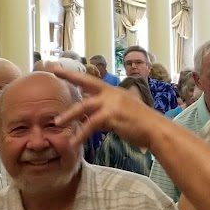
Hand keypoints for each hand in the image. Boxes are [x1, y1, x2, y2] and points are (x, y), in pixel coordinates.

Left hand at [49, 65, 169, 147]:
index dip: (75, 74)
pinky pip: (92, 125)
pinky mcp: (112, 116)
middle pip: (86, 84)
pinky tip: (74, 141)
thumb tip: (91, 120)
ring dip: (70, 115)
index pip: (91, 81)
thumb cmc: (140, 124)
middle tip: (53, 70)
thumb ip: (105, 114)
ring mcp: (112, 103)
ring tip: (57, 122)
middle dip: (69, 76)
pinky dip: (82, 134)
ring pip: (85, 106)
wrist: (155, 129)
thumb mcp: (121, 114)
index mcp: (114, 91)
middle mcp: (112, 93)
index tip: (60, 68)